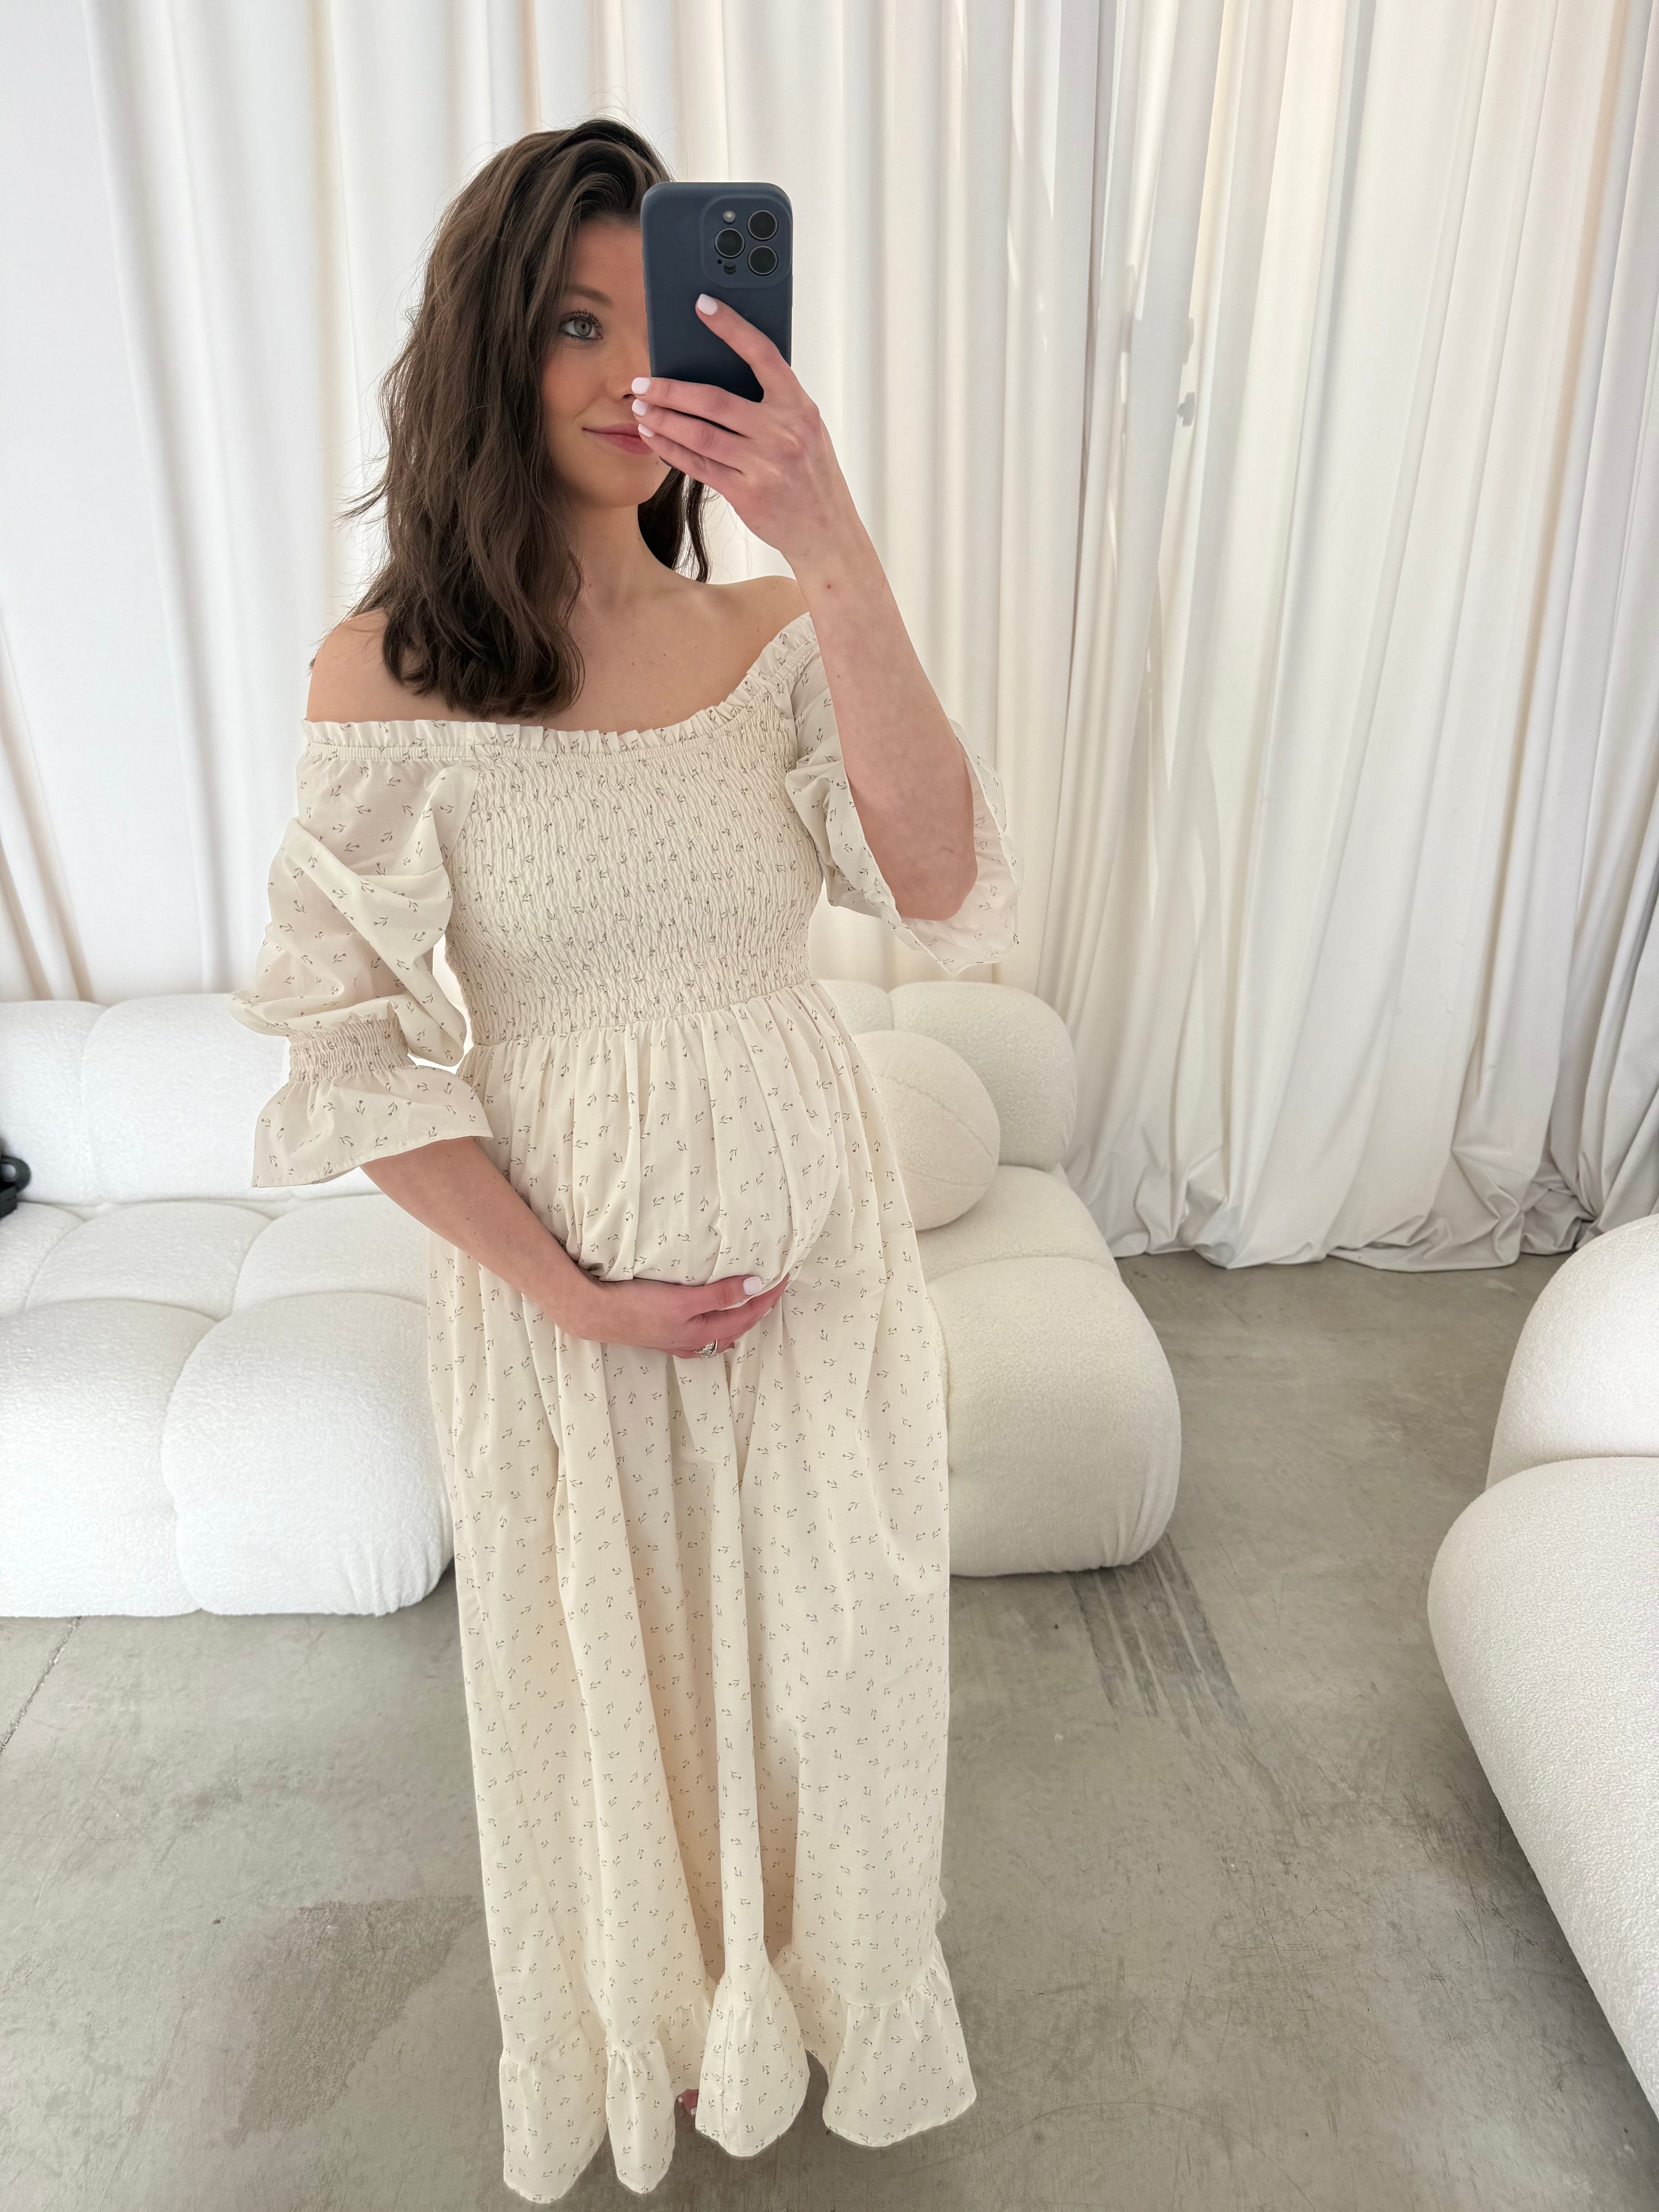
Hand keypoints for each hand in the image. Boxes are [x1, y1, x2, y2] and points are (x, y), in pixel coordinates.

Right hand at [571, 1267, 791, 1356]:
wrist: (596, 1314)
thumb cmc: (637, 1305)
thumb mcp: (683, 1298)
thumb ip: (720, 1293)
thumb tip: (756, 1286)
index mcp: (704, 1331)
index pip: (749, 1312)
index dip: (769, 1295)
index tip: (785, 1276)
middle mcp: (696, 1341)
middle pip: (739, 1325)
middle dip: (759, 1308)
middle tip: (775, 1287)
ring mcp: (680, 1341)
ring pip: (722, 1333)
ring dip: (740, 1318)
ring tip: (752, 1304)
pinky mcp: (665, 1336)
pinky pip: (703, 1335)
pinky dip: (718, 1327)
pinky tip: (714, 1325)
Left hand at [628, 297, 855, 563]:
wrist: (827, 531)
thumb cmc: (812, 476)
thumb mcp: (806, 430)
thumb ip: (774, 402)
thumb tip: (723, 373)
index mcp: (798, 407)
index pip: (762, 355)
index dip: (731, 327)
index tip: (703, 305)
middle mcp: (782, 432)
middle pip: (714, 401)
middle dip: (671, 389)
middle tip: (642, 381)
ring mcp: (764, 464)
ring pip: (700, 434)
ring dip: (663, 419)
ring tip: (641, 407)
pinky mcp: (746, 493)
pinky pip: (699, 466)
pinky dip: (670, 450)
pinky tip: (653, 438)